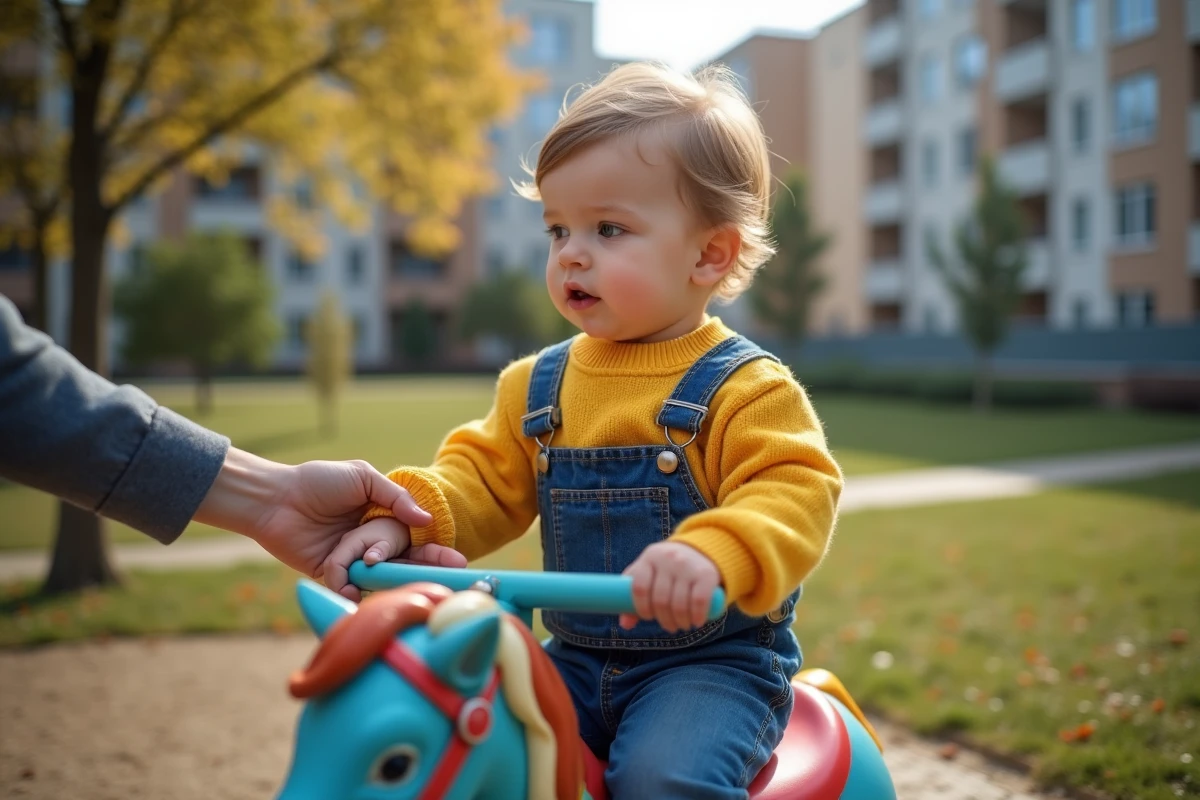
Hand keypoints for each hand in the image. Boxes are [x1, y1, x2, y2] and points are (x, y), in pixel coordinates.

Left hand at [195, 449, 457, 579]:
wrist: (276, 499)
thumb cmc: (319, 481)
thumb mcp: (362, 477)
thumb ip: (395, 497)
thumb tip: (426, 520)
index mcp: (382, 517)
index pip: (415, 538)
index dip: (436, 550)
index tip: (457, 560)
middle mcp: (370, 541)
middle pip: (405, 562)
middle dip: (426, 571)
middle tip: (448, 581)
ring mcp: (352, 560)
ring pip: (379, 576)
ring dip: (384, 576)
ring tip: (376, 568)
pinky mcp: (331, 575)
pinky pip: (350, 587)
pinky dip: (353, 588)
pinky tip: (354, 585)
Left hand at [619, 542, 721, 632]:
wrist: (701, 550)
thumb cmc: (667, 568)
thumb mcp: (648, 574)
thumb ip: (633, 596)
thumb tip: (625, 624)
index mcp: (649, 557)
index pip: (639, 587)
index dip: (641, 608)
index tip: (648, 617)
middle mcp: (667, 558)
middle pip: (660, 600)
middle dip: (664, 620)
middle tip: (669, 626)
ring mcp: (687, 565)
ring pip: (679, 604)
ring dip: (680, 622)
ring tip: (682, 625)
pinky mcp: (706, 573)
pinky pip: (699, 601)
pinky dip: (697, 616)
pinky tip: (697, 622)